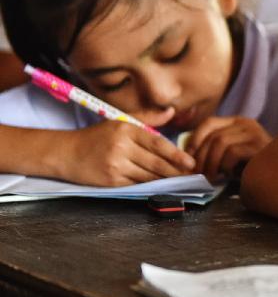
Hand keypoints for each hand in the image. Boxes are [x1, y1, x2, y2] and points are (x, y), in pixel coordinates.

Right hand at [61, 121, 194, 186]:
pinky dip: (150, 185)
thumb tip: (170, 111)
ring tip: (179, 180)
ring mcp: (116, 165)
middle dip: (175, 170)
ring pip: (148, 176)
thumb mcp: (121, 121)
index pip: (158, 143)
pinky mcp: (111, 181)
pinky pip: (137, 184)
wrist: (66, 153)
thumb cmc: (98, 136)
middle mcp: (121, 147)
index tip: (190, 162)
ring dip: (165, 179)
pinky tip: (160, 184)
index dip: (176, 154)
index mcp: (126, 130)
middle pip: (156, 162)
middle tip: (191, 174)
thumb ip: (147, 118)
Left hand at [185, 116, 271, 179]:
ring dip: (211, 163)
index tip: (189, 158)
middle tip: (197, 174)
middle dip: (201, 157)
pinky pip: (233, 153)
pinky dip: (226, 166)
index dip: (195, 140)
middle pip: (213, 135)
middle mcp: (247, 123)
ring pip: (220, 142)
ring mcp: (254, 133)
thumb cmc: (252, 167)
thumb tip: (188, 155)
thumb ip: (216, 148)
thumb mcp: (231, 153)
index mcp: (238, 122)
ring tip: (212, 177)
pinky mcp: (259, 146)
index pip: (209, 122)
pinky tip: (231, 175)